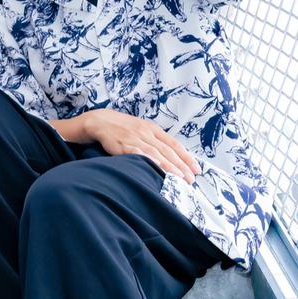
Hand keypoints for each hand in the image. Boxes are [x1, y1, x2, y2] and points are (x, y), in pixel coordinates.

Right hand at [77, 109, 198, 179]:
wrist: (100, 120)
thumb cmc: (124, 128)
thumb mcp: (142, 130)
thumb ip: (156, 142)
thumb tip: (172, 158)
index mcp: (153, 129)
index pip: (174, 144)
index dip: (186, 157)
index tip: (196, 169)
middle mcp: (146, 133)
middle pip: (167, 151)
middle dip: (181, 166)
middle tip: (191, 179)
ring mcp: (135, 138)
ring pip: (155, 153)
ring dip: (168, 166)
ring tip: (179, 177)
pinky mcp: (122, 144)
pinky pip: (136, 152)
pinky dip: (146, 158)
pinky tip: (154, 165)